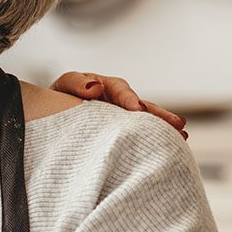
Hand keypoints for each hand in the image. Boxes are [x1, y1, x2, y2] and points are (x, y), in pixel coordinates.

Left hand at [51, 71, 187, 139]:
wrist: (50, 118)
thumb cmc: (57, 101)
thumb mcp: (63, 87)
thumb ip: (76, 84)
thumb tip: (96, 88)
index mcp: (103, 87)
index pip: (119, 90)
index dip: (128, 98)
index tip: (136, 109)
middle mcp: (117, 102)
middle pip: (140, 106)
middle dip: (158, 114)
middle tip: (177, 123)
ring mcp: (121, 118)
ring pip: (144, 121)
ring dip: (162, 127)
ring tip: (181, 135)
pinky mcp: (121, 134)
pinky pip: (138, 136)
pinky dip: (153, 140)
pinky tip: (171, 148)